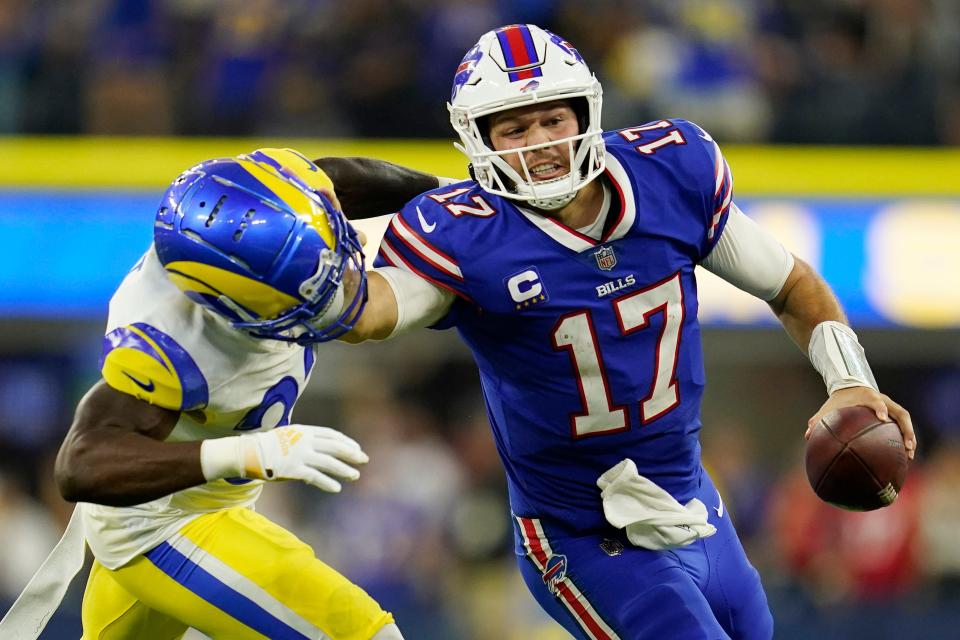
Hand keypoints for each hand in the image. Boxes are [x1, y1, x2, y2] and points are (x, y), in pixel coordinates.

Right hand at [240, 424, 368, 491]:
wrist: (248, 452)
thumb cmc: (268, 445)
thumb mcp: (289, 435)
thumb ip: (306, 439)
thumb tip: (322, 448)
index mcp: (305, 430)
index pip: (332, 435)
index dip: (346, 442)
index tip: (357, 448)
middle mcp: (305, 441)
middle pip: (335, 447)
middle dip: (351, 453)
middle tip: (364, 460)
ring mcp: (300, 455)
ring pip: (329, 462)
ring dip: (344, 470)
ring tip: (355, 475)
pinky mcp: (294, 470)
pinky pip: (315, 477)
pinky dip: (327, 483)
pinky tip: (336, 488)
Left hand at [805, 386, 916, 459]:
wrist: (850, 387)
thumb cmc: (839, 400)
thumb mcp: (829, 407)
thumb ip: (819, 419)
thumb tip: (807, 435)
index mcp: (869, 396)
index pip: (877, 401)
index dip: (881, 408)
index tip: (882, 418)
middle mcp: (884, 401)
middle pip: (901, 413)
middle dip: (906, 428)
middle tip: (907, 445)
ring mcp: (891, 407)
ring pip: (905, 421)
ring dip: (910, 436)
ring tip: (909, 453)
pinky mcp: (894, 413)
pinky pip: (903, 426)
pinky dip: (905, 438)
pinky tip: (904, 455)